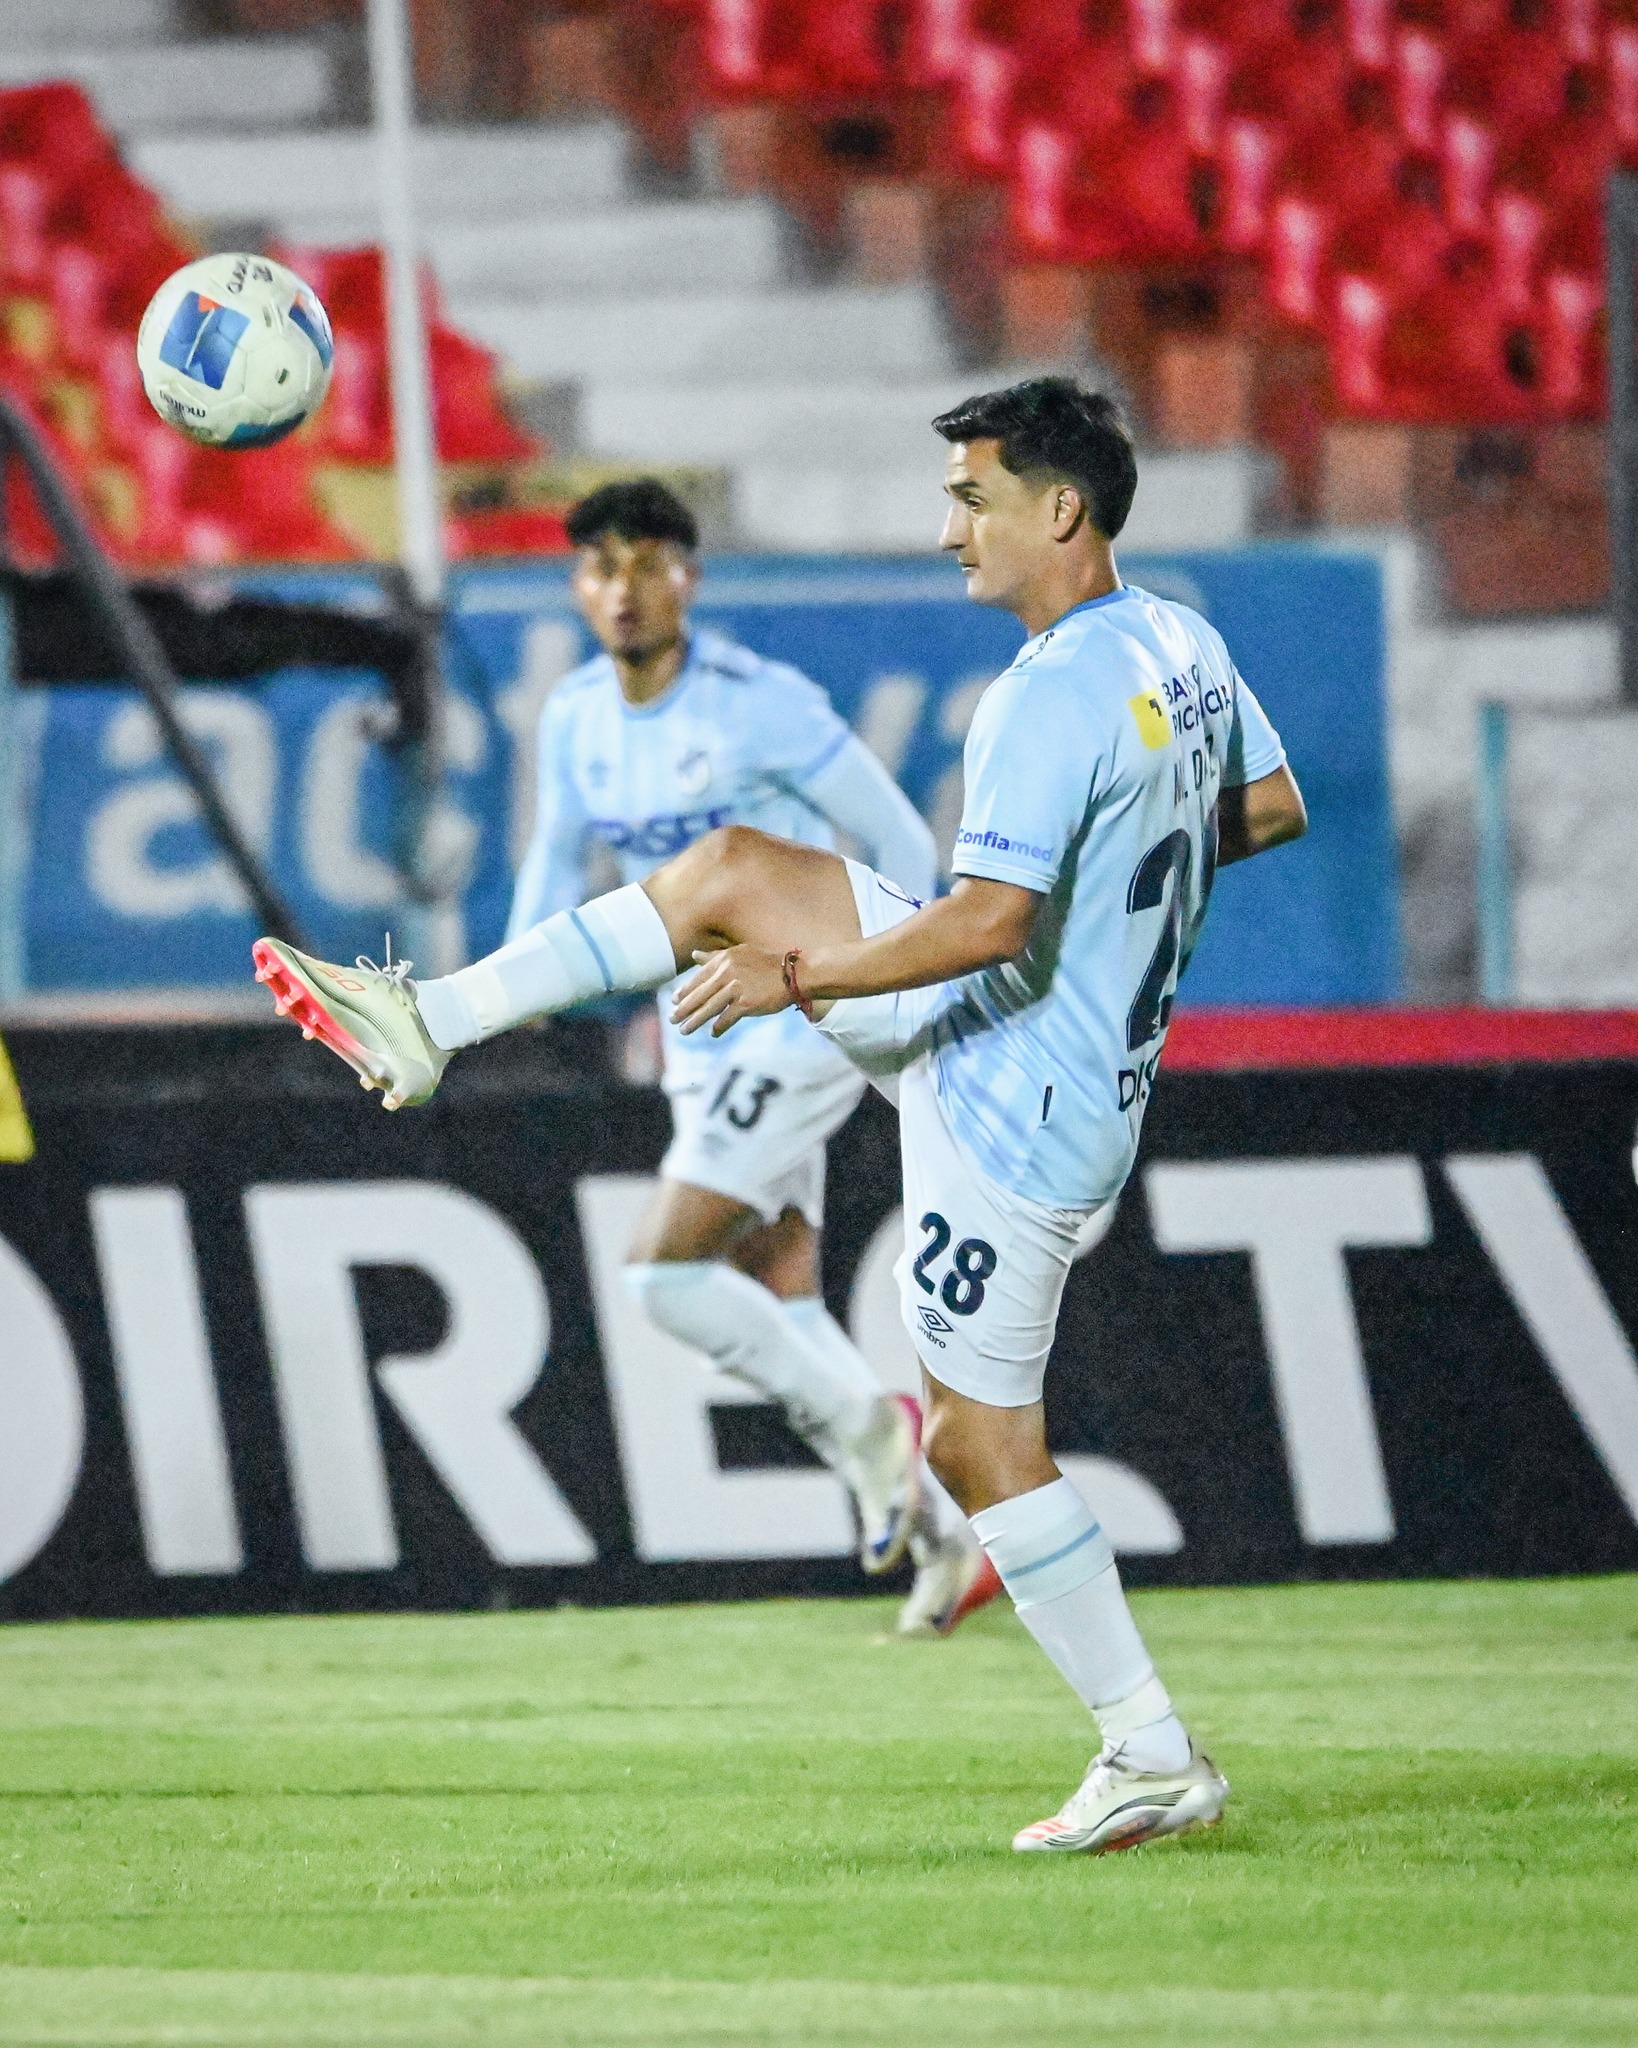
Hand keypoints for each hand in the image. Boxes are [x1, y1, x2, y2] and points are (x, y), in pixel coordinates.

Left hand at [671, 944, 792, 1035]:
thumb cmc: (767, 964)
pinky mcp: (747, 1003)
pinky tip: (713, 1033)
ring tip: (684, 1030)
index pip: (699, 977)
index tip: (674, 1000)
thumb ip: (715, 956)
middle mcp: (728, 973)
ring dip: (695, 1021)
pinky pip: (727, 1018)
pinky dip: (719, 1027)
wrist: (794, 974)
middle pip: (700, 994)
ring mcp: (737, 988)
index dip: (685, 991)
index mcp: (724, 960)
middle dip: (684, 1009)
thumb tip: (694, 955)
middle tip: (672, 1019)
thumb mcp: (739, 954)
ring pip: (709, 1008)